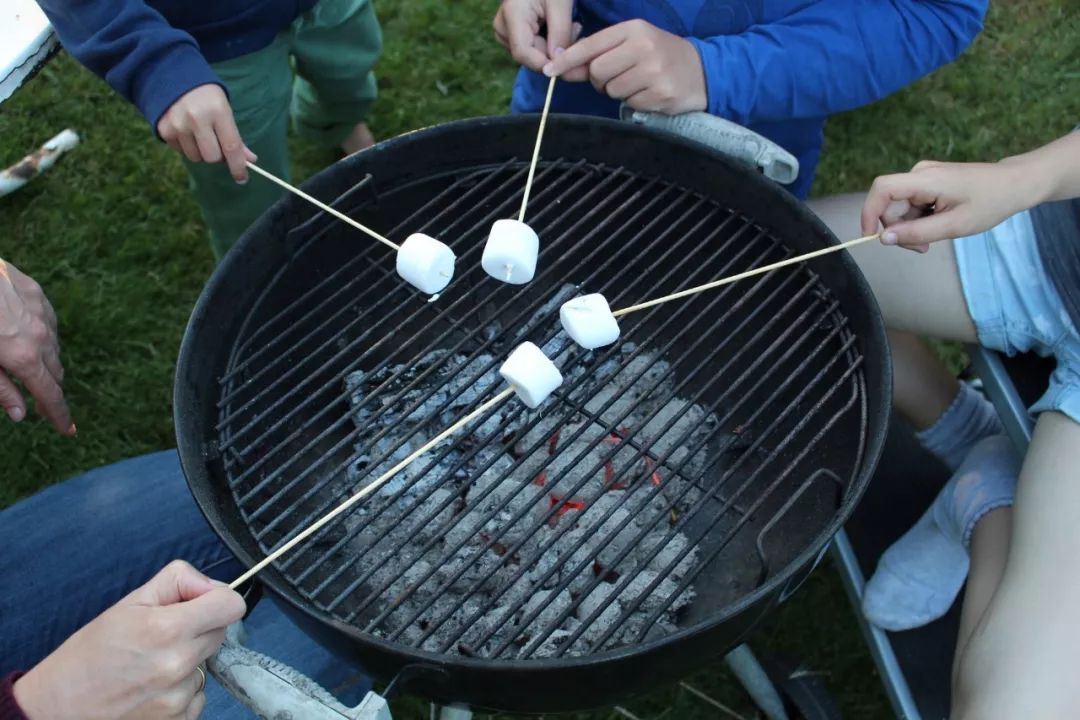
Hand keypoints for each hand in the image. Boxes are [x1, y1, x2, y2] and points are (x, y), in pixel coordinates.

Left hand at [0, 259, 72, 433]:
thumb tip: (20, 414)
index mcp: (24, 358)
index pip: (49, 395)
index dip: (59, 415)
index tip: (68, 430)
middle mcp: (40, 336)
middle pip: (55, 372)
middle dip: (49, 390)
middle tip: (41, 405)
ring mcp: (41, 313)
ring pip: (53, 347)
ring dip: (45, 363)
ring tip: (30, 369)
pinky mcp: (36, 293)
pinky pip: (47, 322)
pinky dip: (42, 336)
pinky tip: (28, 335)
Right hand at [13, 561, 245, 719]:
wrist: (57, 708)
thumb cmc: (88, 655)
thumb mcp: (129, 603)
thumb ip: (177, 582)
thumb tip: (211, 585)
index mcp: (168, 629)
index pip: (231, 606)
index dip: (218, 599)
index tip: (200, 603)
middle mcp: (179, 665)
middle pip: (220, 633)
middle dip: (199, 627)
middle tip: (164, 633)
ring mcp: (179, 698)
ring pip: (206, 665)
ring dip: (188, 662)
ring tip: (149, 666)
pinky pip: (197, 695)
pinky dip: (180, 690)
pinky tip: (150, 688)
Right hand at [157, 84, 256, 182]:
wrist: (173, 77)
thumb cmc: (206, 97)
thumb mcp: (224, 110)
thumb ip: (236, 137)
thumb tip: (250, 160)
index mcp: (217, 111)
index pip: (231, 147)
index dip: (238, 167)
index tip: (242, 178)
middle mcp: (196, 119)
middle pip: (212, 157)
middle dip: (218, 157)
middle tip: (217, 145)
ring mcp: (178, 125)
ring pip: (196, 157)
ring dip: (201, 152)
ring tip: (200, 134)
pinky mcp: (164, 130)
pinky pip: (181, 152)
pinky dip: (187, 147)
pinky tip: (187, 130)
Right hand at [493, 0, 579, 74]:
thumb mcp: (560, 3)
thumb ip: (560, 32)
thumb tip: (557, 62)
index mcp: (512, 15)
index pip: (523, 53)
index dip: (545, 63)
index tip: (568, 59)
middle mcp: (503, 29)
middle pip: (530, 56)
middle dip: (556, 51)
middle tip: (576, 30)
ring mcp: (505, 34)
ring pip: (534, 55)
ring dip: (555, 47)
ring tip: (569, 25)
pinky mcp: (512, 37)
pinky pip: (533, 50)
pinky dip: (550, 43)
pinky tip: (559, 28)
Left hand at [542, 20, 707, 113]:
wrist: (703, 71)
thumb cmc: (660, 55)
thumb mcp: (632, 44)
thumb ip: (598, 55)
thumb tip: (561, 68)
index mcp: (634, 29)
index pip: (591, 45)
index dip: (567, 59)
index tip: (549, 70)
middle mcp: (644, 46)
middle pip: (597, 71)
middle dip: (600, 79)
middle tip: (618, 77)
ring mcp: (654, 71)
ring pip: (611, 90)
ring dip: (618, 92)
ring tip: (637, 84)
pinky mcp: (661, 94)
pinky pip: (629, 104)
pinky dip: (634, 102)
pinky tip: (648, 93)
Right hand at [861, 160, 1039, 250]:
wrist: (1015, 184)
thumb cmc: (991, 202)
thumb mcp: (954, 225)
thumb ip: (917, 233)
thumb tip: (883, 239)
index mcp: (925, 179)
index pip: (882, 189)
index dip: (869, 212)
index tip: (871, 237)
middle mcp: (920, 173)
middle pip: (890, 204)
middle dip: (899, 230)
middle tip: (921, 248)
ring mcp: (924, 176)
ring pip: (900, 208)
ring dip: (910, 228)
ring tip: (933, 239)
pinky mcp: (929, 182)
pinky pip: (911, 204)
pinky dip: (919, 220)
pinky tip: (937, 225)